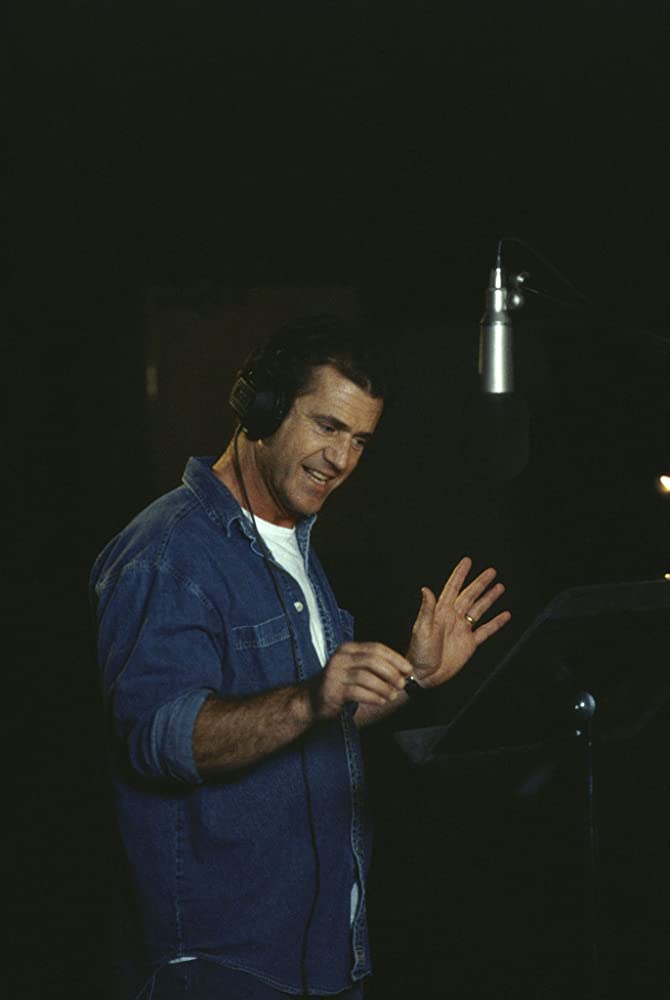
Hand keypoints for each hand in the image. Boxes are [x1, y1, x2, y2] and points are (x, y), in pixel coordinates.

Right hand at [310, 642, 412, 719]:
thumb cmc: (340, 685)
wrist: (312, 700)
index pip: (376, 648)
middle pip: (372, 660)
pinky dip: (372, 697)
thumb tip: (403, 672)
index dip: (395, 658)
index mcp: (348, 649)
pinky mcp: (332, 690)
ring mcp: (335, 673)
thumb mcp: (355, 669)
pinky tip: (380, 701)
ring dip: (383, 687)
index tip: (408, 669)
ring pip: (366, 677)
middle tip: (401, 684)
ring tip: (392, 695)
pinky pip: (357, 692)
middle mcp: (341, 658)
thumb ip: (375, 667)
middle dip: (391, 672)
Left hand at [408, 557, 510, 688]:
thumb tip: (426, 589)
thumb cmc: (418, 653)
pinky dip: (496, 623)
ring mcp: (462, 630)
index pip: (452, 588)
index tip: (467, 561)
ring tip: (500, 587)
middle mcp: (453, 618)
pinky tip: (505, 615)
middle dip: (480, 583)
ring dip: (489, 599)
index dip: (460, 575)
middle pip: (470, 596)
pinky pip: (485, 630)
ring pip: (479, 610)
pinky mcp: (469, 644)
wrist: (424, 675)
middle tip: (491, 571)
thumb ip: (426, 610)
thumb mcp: (420, 630)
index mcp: (440, 612)